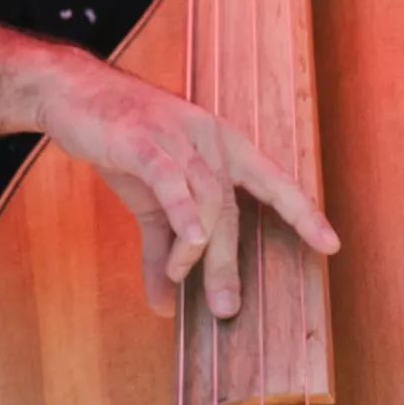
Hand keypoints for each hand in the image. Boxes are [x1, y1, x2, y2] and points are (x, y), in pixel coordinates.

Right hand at [40, 51, 340, 322]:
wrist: (72, 96)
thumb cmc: (122, 143)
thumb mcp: (150, 201)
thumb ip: (163, 250)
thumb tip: (165, 307)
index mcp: (223, 146)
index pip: (273, 182)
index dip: (302, 212)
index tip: (331, 245)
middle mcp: (210, 138)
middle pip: (230, 208)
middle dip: (228, 262)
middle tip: (225, 308)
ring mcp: (178, 136)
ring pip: (205, 198)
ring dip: (195, 247)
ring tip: (179, 277)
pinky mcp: (142, 139)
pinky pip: (170, 179)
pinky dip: (183, 212)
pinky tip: (189, 243)